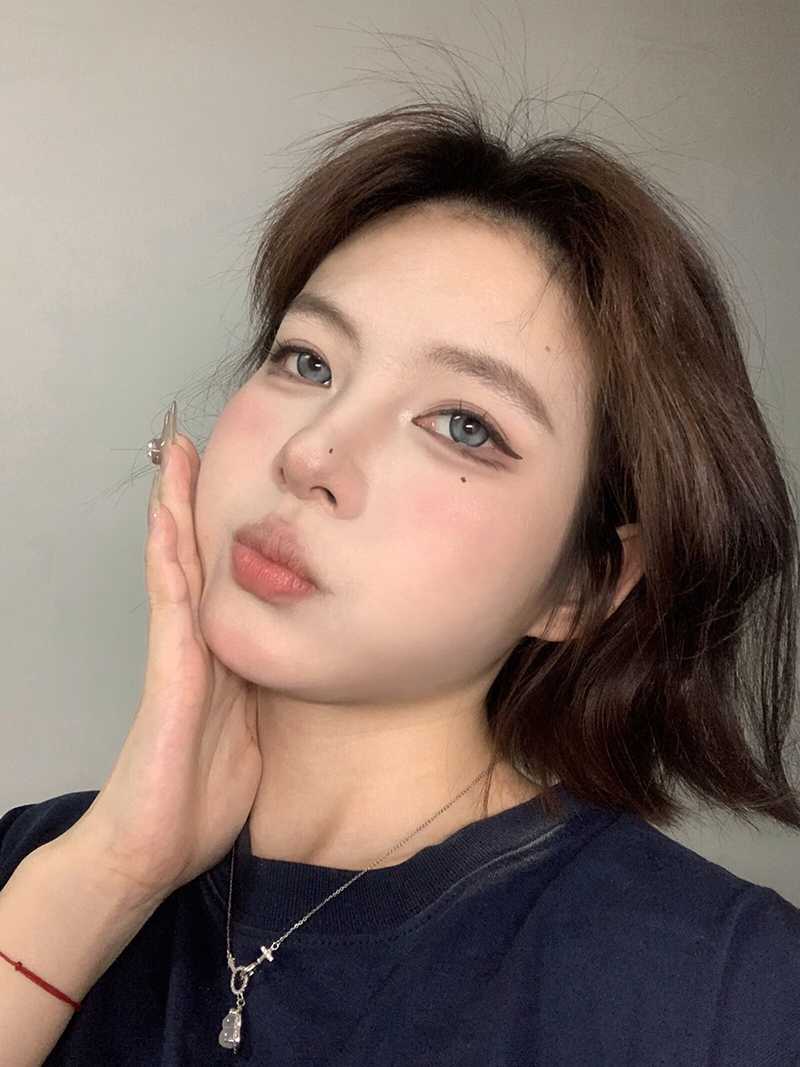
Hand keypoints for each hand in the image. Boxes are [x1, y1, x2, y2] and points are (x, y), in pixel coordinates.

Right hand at [61, 409, 261, 903]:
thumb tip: (300, 671)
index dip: (225, 531)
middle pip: (195, 558)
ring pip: (177, 565)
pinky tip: (169, 516)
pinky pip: (170, 601)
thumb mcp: (255, 737)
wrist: (152, 852)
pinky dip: (168, 555)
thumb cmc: (200, 801)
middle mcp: (196, 646)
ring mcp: (178, 655)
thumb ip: (267, 698)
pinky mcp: (169, 672)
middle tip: (195, 445)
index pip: (223, 579)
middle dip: (193, 502)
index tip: (238, 485)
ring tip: (176, 456)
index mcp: (221, 658)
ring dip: (176, 509)